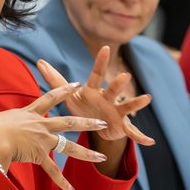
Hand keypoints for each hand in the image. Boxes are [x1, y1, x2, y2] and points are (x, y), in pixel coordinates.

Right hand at [0, 84, 109, 189]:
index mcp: (29, 113)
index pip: (50, 98)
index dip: (64, 91)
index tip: (77, 85)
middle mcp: (40, 124)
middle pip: (68, 122)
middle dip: (86, 122)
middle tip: (102, 121)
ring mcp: (42, 140)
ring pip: (70, 146)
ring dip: (87, 152)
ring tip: (103, 155)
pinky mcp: (39, 155)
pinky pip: (52, 171)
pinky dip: (61, 182)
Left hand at [37, 48, 153, 145]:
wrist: (96, 126)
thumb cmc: (83, 106)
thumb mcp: (68, 95)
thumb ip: (55, 79)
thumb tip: (40, 61)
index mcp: (94, 91)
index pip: (97, 74)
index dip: (101, 62)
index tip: (106, 48)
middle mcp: (108, 99)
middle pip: (113, 90)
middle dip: (118, 84)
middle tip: (125, 76)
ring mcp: (117, 112)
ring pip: (127, 107)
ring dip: (136, 103)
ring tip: (147, 98)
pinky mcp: (122, 126)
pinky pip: (132, 132)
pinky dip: (140, 137)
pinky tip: (149, 141)